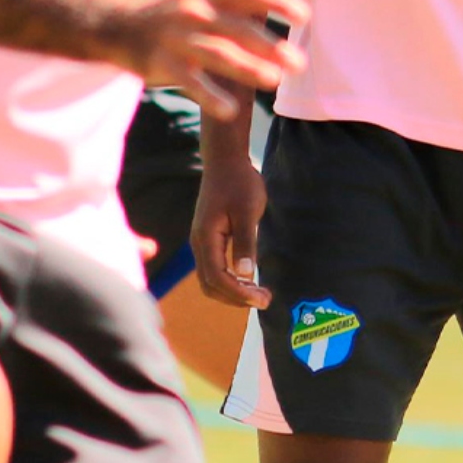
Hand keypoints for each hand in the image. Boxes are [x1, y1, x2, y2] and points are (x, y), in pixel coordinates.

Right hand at [104, 0, 307, 121]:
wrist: (118, 26)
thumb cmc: (173, 6)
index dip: (277, 1)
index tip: (305, 16)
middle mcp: (194, 11)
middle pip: (236, 28)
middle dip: (268, 45)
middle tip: (299, 63)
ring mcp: (176, 38)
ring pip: (216, 53)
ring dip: (245, 67)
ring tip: (272, 80)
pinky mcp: (161, 63)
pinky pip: (188, 81)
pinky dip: (208, 95)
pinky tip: (230, 110)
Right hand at [190, 154, 269, 309]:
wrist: (225, 162)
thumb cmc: (238, 183)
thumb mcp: (247, 211)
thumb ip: (245, 243)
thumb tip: (245, 275)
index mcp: (206, 237)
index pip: (217, 277)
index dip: (238, 293)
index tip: (262, 298)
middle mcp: (199, 243)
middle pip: (210, 284)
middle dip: (235, 298)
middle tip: (264, 300)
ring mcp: (201, 242)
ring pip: (210, 280)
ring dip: (232, 292)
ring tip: (258, 294)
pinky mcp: (208, 240)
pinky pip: (213, 269)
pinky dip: (229, 282)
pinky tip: (248, 280)